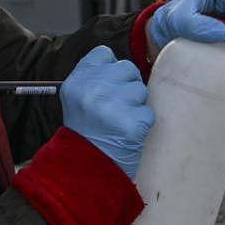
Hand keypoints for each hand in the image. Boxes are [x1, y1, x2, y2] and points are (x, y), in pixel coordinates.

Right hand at [60, 46, 153, 178]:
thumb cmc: (86, 132)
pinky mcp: (131, 123)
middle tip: (116, 107)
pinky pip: (147, 112)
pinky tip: (128, 133)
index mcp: (77, 81)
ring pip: (140, 90)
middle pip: (127, 68)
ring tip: (120, 121)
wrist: (86, 169)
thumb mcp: (77, 99)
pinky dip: (141, 123)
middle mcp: (92, 89)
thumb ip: (95, 77)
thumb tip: (125, 66)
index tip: (107, 86)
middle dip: (127, 86)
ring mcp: (111, 105)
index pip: (104, 54)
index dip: (110, 69)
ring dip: (136, 105)